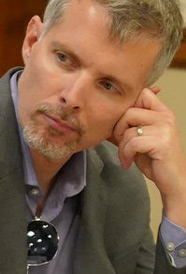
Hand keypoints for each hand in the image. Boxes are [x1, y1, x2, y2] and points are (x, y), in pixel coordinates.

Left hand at [112, 87, 185, 224]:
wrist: (172, 180)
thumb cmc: (153, 159)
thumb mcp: (139, 138)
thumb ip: (127, 126)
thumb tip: (102, 116)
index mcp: (162, 113)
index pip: (142, 93)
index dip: (127, 107)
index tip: (124, 125)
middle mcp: (165, 117)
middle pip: (129, 111)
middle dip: (118, 129)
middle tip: (122, 144)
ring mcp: (165, 128)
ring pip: (128, 129)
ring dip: (122, 146)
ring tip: (127, 156)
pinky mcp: (161, 142)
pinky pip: (132, 142)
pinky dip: (125, 154)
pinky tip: (128, 163)